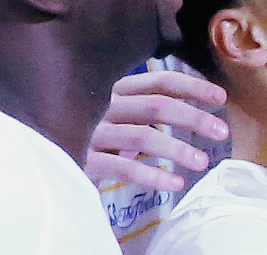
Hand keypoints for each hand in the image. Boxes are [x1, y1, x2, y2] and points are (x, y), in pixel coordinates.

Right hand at [86, 71, 227, 191]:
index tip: (221, 97)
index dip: (192, 87)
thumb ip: (146, 109)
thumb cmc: (90, 129)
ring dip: (177, 149)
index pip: (160, 81)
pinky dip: (153, 175)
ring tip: (203, 162)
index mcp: (116, 89)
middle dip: (194, 118)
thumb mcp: (117, 112)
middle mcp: (104, 105)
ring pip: (143, 136)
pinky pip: (124, 167)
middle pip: (157, 106)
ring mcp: (92, 131)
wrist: (45, 152)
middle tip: (222, 132)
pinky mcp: (83, 160)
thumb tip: (193, 113)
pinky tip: (175, 184)